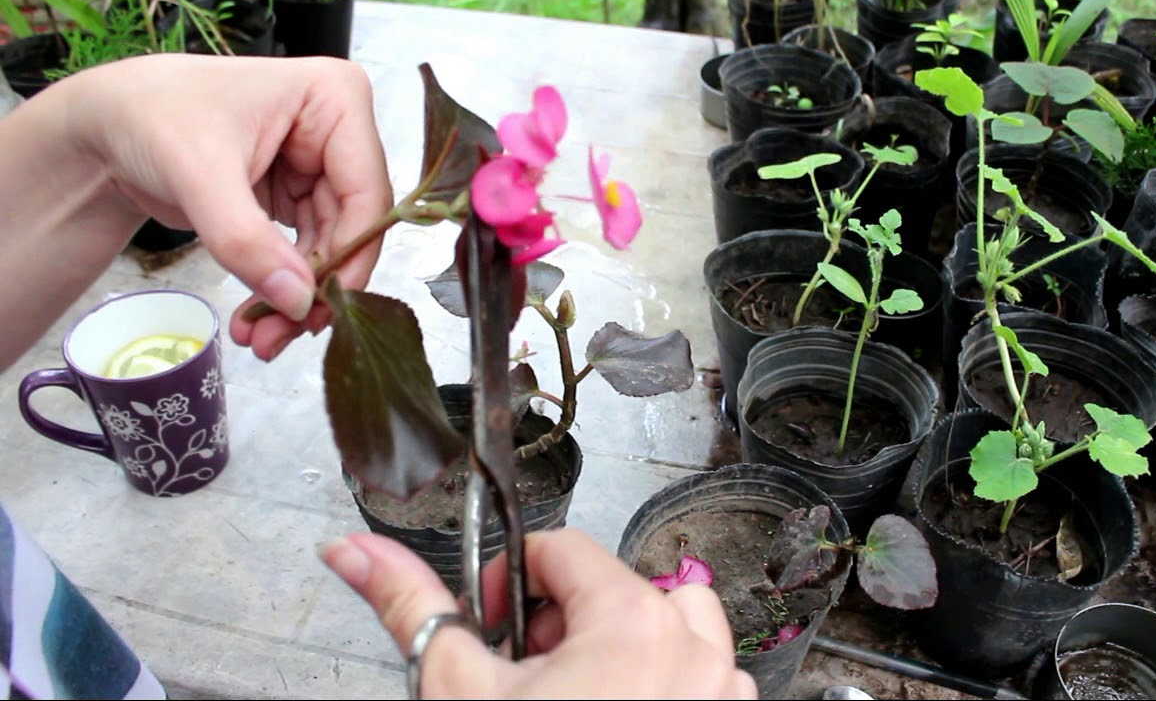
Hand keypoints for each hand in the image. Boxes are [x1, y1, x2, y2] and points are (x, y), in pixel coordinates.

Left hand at [64, 53, 392, 359]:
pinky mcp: (297, 195)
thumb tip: (297, 301)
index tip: (319, 307)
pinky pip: (304, 253)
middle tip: (280, 336)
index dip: (350, 255)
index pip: (366, 191)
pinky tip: (258, 319)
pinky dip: (282, 289)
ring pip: (330, 249)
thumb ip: (248, 241)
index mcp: (335, 99)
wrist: (107, 124)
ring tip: (261, 338)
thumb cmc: (150, 116)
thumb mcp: (199, 174)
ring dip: (297, 298)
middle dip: (316, 287)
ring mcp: (319, 166)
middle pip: (351, 227)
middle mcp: (339, 131)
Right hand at [322, 528, 756, 698]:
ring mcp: (719, 695)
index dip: (509, 581)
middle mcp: (693, 651)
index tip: (488, 625)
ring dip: (624, 646)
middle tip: (524, 678)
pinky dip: (664, 686)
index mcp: (632, 624)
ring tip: (576, 695)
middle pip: (617, 587)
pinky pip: (708, 679)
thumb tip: (355, 553)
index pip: (563, 549)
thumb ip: (408, 605)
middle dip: (561, 623)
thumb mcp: (455, 689)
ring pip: (677, 625)